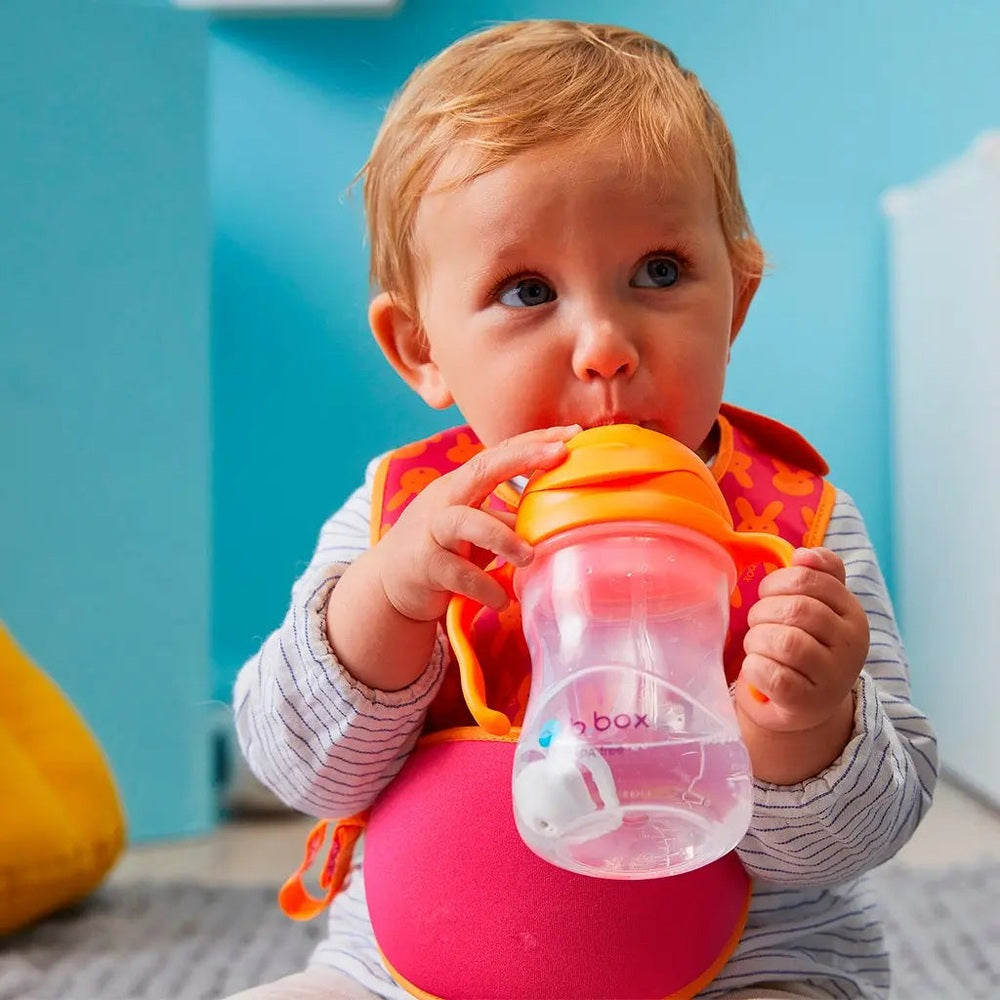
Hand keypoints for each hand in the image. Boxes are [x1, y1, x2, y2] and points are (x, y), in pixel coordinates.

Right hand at [371, 425, 580, 623]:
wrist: (389, 584)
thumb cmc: (441, 550)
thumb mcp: (475, 530)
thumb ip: (505, 518)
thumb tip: (550, 516)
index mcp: (460, 486)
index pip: (497, 453)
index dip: (532, 440)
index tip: (570, 432)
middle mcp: (444, 500)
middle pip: (481, 470)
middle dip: (522, 458)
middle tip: (559, 456)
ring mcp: (431, 531)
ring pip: (467, 521)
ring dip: (502, 537)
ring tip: (529, 557)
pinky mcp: (423, 564)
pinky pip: (458, 573)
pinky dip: (484, 586)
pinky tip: (502, 599)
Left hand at [734, 547, 868, 736]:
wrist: (805, 704)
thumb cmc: (806, 645)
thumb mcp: (820, 607)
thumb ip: (819, 573)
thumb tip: (804, 555)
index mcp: (853, 614)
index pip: (810, 579)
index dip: (777, 583)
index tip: (768, 595)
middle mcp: (851, 645)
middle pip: (795, 609)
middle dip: (763, 612)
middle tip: (759, 624)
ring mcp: (833, 677)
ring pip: (784, 642)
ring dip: (757, 640)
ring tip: (758, 646)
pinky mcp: (807, 703)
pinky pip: (772, 675)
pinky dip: (754, 668)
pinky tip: (757, 669)